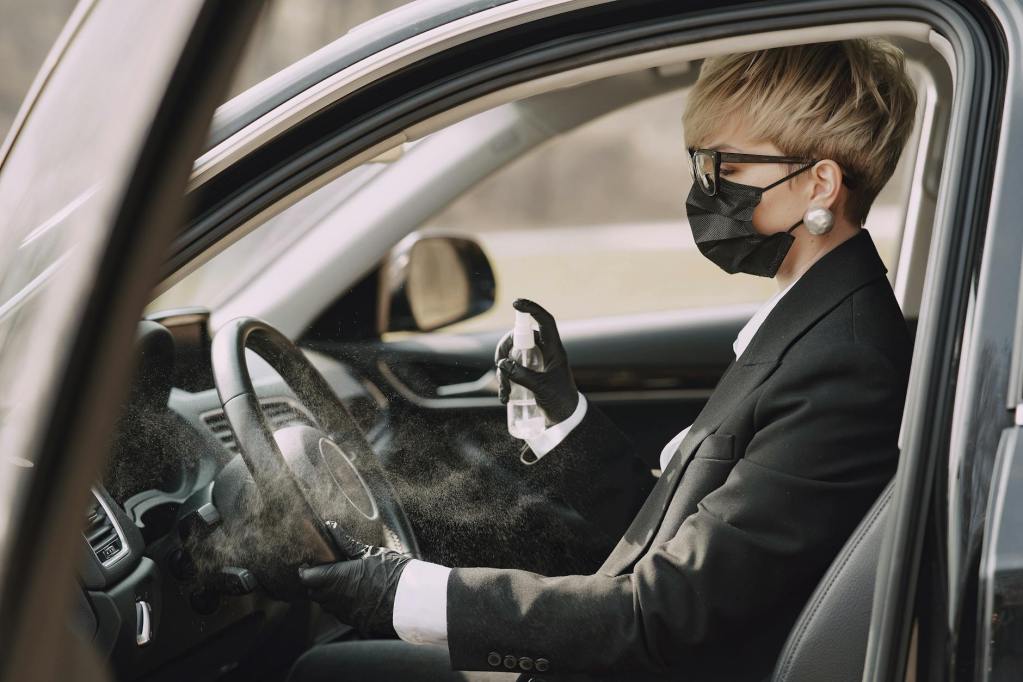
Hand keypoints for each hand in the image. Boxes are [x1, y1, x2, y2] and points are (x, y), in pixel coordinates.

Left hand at [298, 531, 410, 637]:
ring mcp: (345, 612)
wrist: (412, 599)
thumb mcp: (370, 552)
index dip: (307, 570)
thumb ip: (346, 542)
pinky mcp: (355, 621)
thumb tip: (331, 527)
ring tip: (344, 581)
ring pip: (326, 604)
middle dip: (317, 581)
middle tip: (329, 569)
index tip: (311, 563)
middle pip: (314, 592)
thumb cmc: (393, 572)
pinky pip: (340, 612)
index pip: (307, 577)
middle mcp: (337, 598)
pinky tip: (356, 593)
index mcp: (337, 578)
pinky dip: (342, 603)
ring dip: (329, 593)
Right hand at [495, 298, 578, 423]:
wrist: (565, 418)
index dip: (532, 309)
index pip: (545, 321)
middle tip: (499, 366)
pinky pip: (511, 368)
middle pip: (520, 337)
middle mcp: (544, 352)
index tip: (516, 303)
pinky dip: (505, 380)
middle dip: (505, 350)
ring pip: (512, 354)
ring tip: (505, 393)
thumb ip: (522, 375)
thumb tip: (502, 363)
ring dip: (503, 371)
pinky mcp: (528, 373)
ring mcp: (535, 362)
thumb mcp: (541, 388)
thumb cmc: (560, 401)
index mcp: (554, 350)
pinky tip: (504, 397)